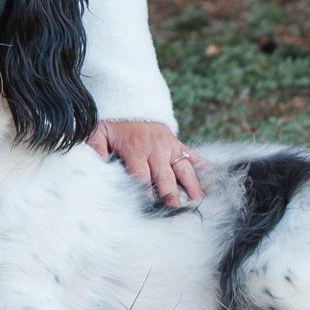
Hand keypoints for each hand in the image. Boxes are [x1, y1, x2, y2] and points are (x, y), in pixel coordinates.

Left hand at [89, 120, 203, 208]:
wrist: (129, 99)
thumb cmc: (113, 123)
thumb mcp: (97, 133)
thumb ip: (95, 151)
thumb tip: (95, 169)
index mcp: (135, 149)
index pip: (141, 176)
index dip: (145, 193)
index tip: (149, 208)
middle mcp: (155, 149)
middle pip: (165, 177)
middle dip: (171, 194)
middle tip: (176, 209)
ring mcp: (170, 146)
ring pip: (184, 169)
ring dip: (192, 186)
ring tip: (199, 202)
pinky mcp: (178, 144)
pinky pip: (194, 156)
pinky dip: (204, 167)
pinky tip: (214, 179)